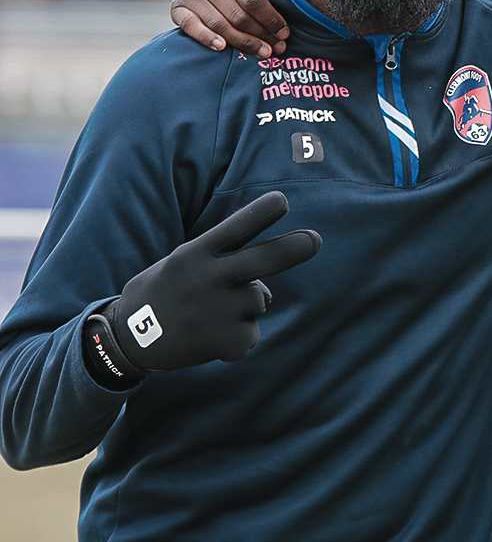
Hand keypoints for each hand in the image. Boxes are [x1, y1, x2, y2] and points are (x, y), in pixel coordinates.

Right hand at [90, 193, 320, 375]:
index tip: (283, 200)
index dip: (262, 213)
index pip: (235, 227)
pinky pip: (251, 333)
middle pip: (265, 259)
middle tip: (314, 240)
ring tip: (210, 315)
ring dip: (246, 307)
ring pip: (260, 299)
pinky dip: (237, 339)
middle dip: (296, 247)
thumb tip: (264, 288)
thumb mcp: (183, 264)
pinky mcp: (226, 342)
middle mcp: (208, 278)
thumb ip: (223, 265)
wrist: (127, 340)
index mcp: (195, 254)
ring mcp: (218, 310)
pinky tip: (208, 339)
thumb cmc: (166, 293)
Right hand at [171, 0, 289, 58]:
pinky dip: (206, 38)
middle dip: (261, 34)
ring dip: (243, 42)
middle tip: (277, 47)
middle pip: (237, 15)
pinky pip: (190, 26)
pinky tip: (222, 48)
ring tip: (263, 52)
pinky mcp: (178, 7)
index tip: (284, 32)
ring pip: (219, 25)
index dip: (270, 18)